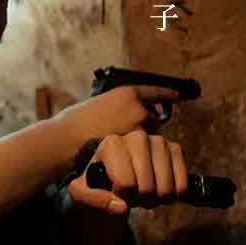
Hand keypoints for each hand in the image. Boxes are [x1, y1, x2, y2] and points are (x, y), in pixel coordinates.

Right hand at [57, 83, 182, 141]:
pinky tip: (120, 151)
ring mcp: (139, 128)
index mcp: (128, 93)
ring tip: (120, 143)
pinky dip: (136, 152)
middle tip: (127, 131)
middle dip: (144, 124)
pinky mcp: (135, 147)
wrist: (67, 138)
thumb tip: (129, 114)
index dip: (168, 94)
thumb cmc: (75, 120)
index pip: (156, 92)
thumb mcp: (99, 103)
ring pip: (148, 135)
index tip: (178, 95)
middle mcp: (138, 108)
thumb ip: (119, 106)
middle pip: (152, 117)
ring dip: (140, 139)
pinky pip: (142, 149)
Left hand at [68, 129, 189, 215]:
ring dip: (157, 198)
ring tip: (145, 192)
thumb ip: (93, 200)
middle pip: (146, 186)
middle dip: (140, 199)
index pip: (125, 182)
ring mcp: (158, 141)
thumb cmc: (96, 181)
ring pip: (165, 187)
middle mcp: (136, 137)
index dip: (122, 196)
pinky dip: (174, 194)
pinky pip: (182, 183)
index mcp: (111, 143)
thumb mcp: (82, 192)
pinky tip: (161, 189)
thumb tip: (121, 207)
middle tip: (132, 195)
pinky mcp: (175, 148)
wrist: (114, 173)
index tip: (116, 191)